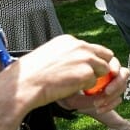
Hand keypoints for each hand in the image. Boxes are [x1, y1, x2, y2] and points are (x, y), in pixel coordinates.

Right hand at [9, 35, 126, 111]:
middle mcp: (80, 46)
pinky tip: (69, 88)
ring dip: (93, 78)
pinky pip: (94, 83)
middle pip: (105, 55)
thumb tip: (78, 61)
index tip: (82, 70)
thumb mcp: (50, 55)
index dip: (91, 60)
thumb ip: (67, 55)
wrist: (24, 84)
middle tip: (86, 79)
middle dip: (99, 68)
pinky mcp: (86, 73)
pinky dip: (85, 88)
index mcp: (69, 40)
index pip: (92, 48)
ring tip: (74, 84)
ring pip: (103, 69)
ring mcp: (85, 58)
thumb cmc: (31, 73)